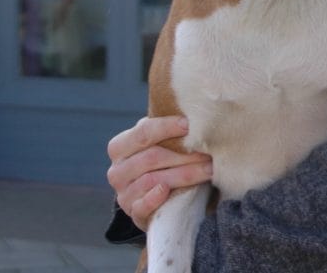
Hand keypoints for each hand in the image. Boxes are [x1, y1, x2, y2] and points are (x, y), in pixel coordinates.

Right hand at [106, 116, 212, 230]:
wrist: (155, 196)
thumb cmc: (161, 160)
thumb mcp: (158, 142)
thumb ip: (165, 130)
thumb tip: (191, 113)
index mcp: (119, 147)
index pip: (142, 133)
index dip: (167, 127)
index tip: (189, 125)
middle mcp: (117, 171)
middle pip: (152, 157)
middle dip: (184, 154)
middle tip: (209, 152)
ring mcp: (123, 194)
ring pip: (154, 180)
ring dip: (185, 174)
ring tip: (209, 169)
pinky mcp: (133, 213)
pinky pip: (143, 206)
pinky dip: (156, 198)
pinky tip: (170, 190)